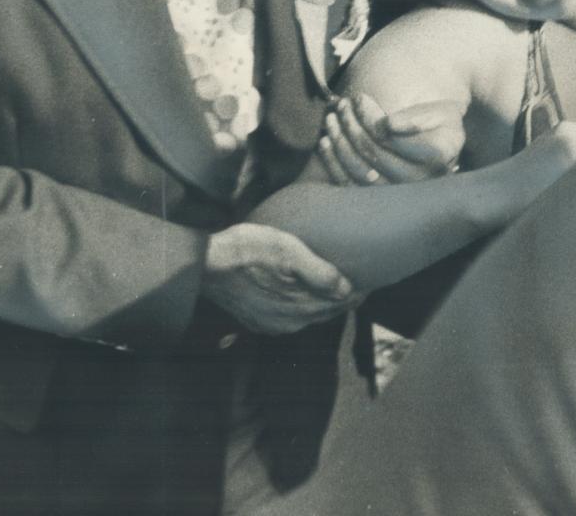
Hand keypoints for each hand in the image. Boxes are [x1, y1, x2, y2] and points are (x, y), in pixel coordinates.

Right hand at [203, 223, 355, 334]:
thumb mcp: (288, 251)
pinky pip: (290, 318)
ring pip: (309, 316)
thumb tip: (346, 288)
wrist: (205, 264)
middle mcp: (289, 323)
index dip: (357, 292)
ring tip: (334, 287)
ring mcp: (272, 325)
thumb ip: (318, 272)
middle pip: (327, 312)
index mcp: (300, 307)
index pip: (340, 303)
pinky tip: (304, 294)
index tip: (370, 281)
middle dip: (343, 299)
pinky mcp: (257, 322)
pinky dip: (303, 307)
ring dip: (323, 304)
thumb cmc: (248, 250)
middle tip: (357, 282)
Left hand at [317, 94, 464, 185]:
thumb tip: (389, 125)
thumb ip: (416, 116)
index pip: (390, 138)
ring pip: (359, 170)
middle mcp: (419, 181)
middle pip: (373, 153)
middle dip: (352, 124)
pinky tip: (325, 141)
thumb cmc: (439, 124)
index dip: (369, 116)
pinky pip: (350, 185)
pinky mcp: (380, 202)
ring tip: (332, 118)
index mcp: (436, 158)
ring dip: (339, 141)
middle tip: (343, 104)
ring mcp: (399, 196)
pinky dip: (333, 163)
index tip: (359, 97)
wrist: (443, 146)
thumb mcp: (439, 112)